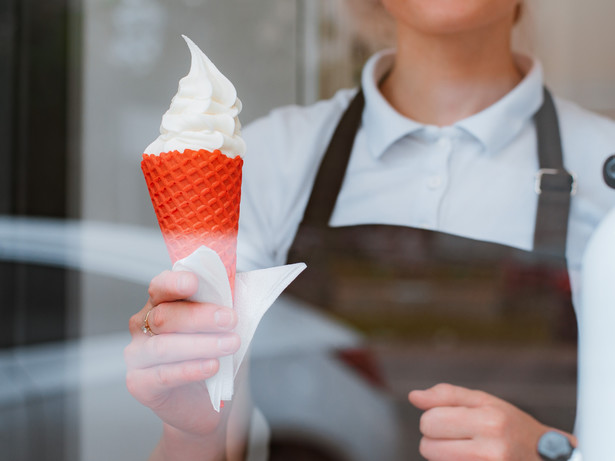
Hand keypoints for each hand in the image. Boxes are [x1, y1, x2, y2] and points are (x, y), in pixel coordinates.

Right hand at [124, 270, 239, 440]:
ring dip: (201, 344)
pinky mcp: (140, 384)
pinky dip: (190, 369)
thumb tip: (240, 284)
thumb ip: (227, 303)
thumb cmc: (213, 355)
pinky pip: (164, 374)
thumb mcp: (224, 325)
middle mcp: (142, 326)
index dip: (175, 282)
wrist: (206, 403)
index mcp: (161, 304)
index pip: (160, 286)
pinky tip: (212, 366)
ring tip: (230, 344)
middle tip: (230, 319)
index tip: (194, 283)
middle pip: (165, 316)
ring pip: (164, 346)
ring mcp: (137, 355)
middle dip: (200, 316)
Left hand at [408, 383, 576, 460]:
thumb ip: (446, 395)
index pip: (429, 421)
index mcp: (488, 422)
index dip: (433, 419)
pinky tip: (472, 459)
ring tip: (468, 449)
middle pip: (427, 447)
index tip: (450, 420)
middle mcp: (490, 451)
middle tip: (459, 437)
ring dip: (444, 456)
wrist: (549, 459)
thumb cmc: (512, 426)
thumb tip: (413, 396)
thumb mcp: (485, 401)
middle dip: (436, 440)